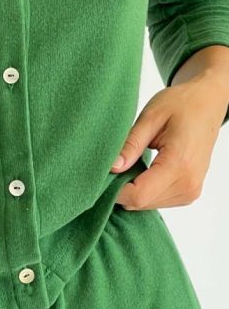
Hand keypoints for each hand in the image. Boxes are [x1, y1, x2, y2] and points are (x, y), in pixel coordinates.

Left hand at [111, 73, 226, 209]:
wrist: (208, 104)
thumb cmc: (182, 104)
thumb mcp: (150, 117)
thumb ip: (131, 145)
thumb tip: (112, 167)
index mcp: (179, 164)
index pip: (139, 195)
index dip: (114, 189)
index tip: (101, 172)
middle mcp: (188, 184)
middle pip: (142, 203)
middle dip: (121, 188)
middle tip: (112, 165)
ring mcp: (191, 190)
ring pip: (148, 204)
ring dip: (133, 189)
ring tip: (129, 163)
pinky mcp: (190, 191)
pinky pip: (159, 200)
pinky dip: (145, 189)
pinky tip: (141, 170)